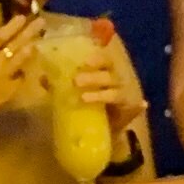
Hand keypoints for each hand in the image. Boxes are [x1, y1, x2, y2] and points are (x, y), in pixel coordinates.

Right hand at [0, 8, 45, 129]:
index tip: (21, 17)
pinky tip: (29, 63)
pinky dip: (25, 70)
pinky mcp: (8, 92)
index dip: (11, 27)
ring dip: (30, 49)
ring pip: (20, 60)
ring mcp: (2, 79)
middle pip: (14, 46)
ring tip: (38, 39)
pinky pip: (21, 78)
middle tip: (40, 21)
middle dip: (28, 32)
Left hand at [65, 14, 147, 134]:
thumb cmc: (91, 103)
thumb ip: (60, 84)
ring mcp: (125, 93)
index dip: (96, 57)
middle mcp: (117, 78)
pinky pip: (133, 106)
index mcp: (104, 69)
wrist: (108, 127)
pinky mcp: (131, 108)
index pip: (103, 57)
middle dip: (94, 76)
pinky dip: (138, 105)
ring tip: (84, 98)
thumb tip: (42, 78)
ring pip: (115, 90)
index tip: (84, 61)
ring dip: (101, 93)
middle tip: (76, 81)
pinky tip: (142, 104)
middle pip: (108, 72)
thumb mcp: (75, 91)